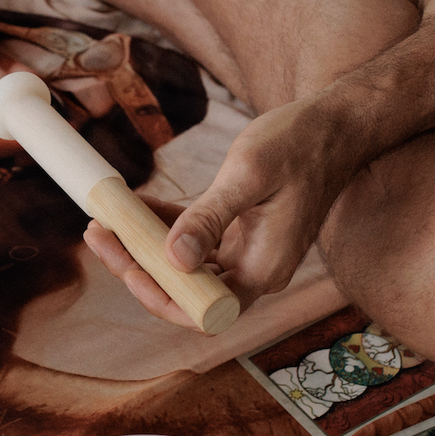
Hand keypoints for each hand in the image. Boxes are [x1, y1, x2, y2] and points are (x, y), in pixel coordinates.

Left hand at [85, 95, 371, 328]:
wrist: (336, 125)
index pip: (203, 310)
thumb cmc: (299, 144)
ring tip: (106, 220)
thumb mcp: (248, 177)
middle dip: (139, 266)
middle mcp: (255, 269)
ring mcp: (247, 252)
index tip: (127, 266)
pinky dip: (165, 227)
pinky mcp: (241, 231)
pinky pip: (194, 241)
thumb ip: (209, 219)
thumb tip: (174, 260)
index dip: (160, 298)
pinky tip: (137, 206)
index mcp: (263, 269)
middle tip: (98, 235)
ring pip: (185, 265)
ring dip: (145, 246)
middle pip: (187, 289)